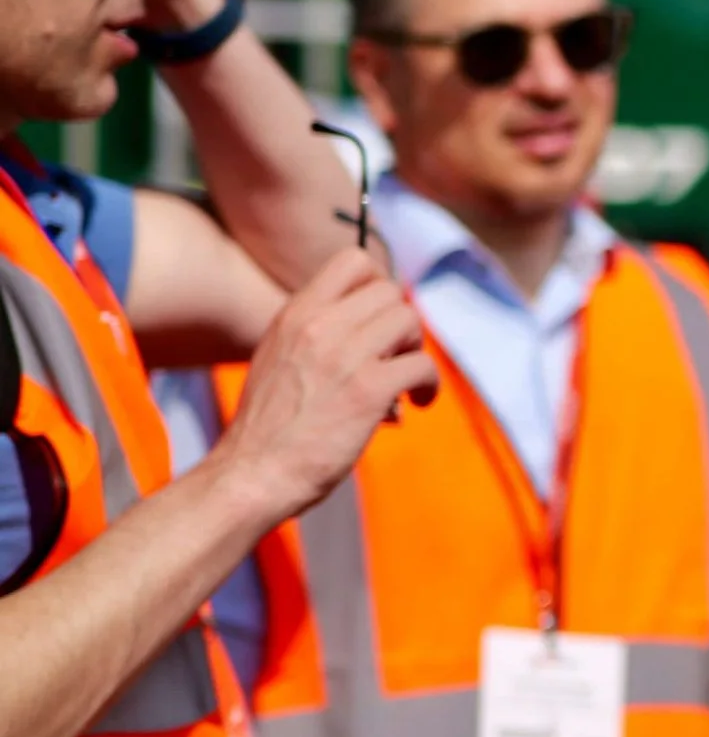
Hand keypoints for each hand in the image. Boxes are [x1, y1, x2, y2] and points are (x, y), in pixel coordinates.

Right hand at [206, 249, 437, 520]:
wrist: (250, 475)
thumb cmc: (267, 428)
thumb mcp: (278, 358)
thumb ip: (316, 335)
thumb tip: (372, 331)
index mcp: (295, 315)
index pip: (354, 261)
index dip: (378, 284)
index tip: (379, 317)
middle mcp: (319, 325)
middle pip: (390, 291)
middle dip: (400, 322)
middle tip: (396, 356)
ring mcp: (345, 355)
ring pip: (409, 320)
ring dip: (417, 350)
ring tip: (407, 380)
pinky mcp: (368, 389)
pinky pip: (422, 365)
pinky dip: (429, 384)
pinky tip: (419, 403)